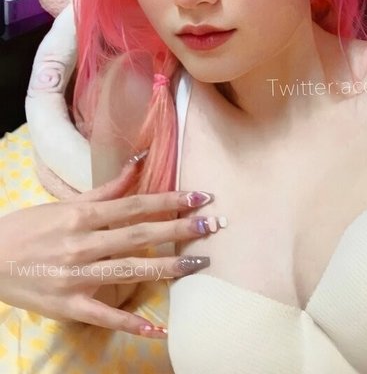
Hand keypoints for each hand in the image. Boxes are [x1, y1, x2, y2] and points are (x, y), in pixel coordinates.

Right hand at [0, 160, 220, 337]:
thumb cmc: (29, 228)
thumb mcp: (65, 203)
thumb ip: (106, 188)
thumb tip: (139, 162)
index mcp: (83, 215)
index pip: (136, 205)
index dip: (170, 199)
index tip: (200, 195)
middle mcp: (83, 243)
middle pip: (140, 235)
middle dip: (179, 229)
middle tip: (213, 225)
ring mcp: (77, 276)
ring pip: (130, 271)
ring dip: (168, 268)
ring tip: (199, 263)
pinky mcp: (69, 304)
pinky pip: (105, 316)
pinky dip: (131, 323)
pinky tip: (158, 328)